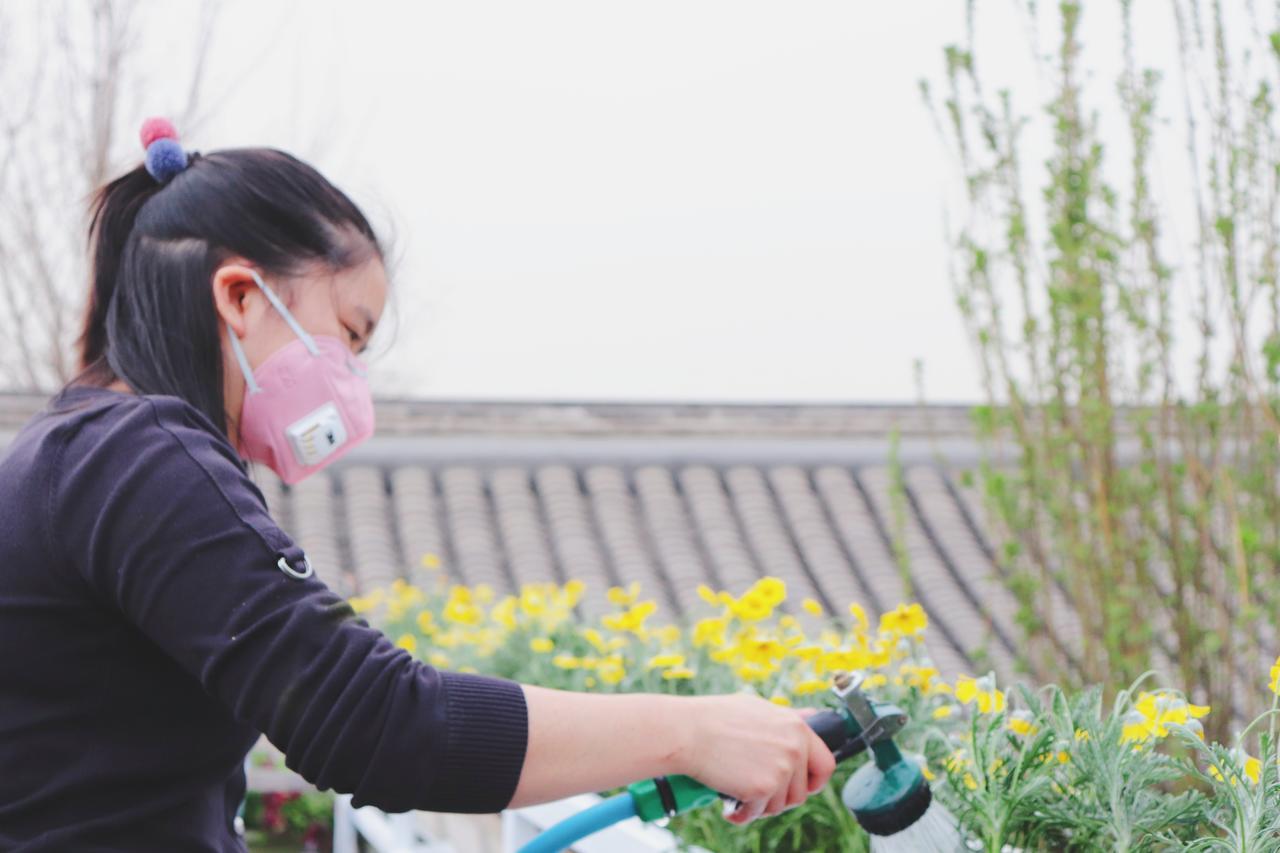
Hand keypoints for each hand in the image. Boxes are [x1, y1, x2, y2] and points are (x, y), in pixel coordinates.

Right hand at [674, 694, 836, 824]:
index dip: (815, 781)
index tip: (801, 787)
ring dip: (760, 806)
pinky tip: (729, 805)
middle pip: (801, 793)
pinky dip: (742, 814)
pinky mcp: (762, 788)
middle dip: (780, 798)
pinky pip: (758, 813)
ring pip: (779, 806)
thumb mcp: (758, 707)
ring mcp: (780, 769)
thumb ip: (787, 717)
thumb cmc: (715, 718)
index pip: (826, 764)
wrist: (687, 731)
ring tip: (739, 794)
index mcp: (796, 727)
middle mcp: (794, 748)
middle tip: (758, 793)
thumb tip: (812, 717)